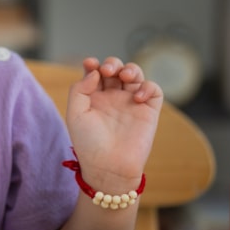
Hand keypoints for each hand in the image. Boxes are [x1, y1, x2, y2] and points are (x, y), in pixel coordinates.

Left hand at [65, 57, 162, 190]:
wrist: (109, 166)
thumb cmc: (89, 143)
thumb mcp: (75, 114)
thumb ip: (80, 89)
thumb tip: (95, 71)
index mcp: (93, 97)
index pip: (95, 72)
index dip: (93, 64)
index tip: (90, 63)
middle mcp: (112, 97)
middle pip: (116, 69)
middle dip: (112, 63)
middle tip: (107, 71)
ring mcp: (131, 103)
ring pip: (135, 75)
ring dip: (131, 69)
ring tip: (124, 76)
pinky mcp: (149, 111)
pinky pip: (154, 90)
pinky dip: (148, 86)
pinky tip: (137, 97)